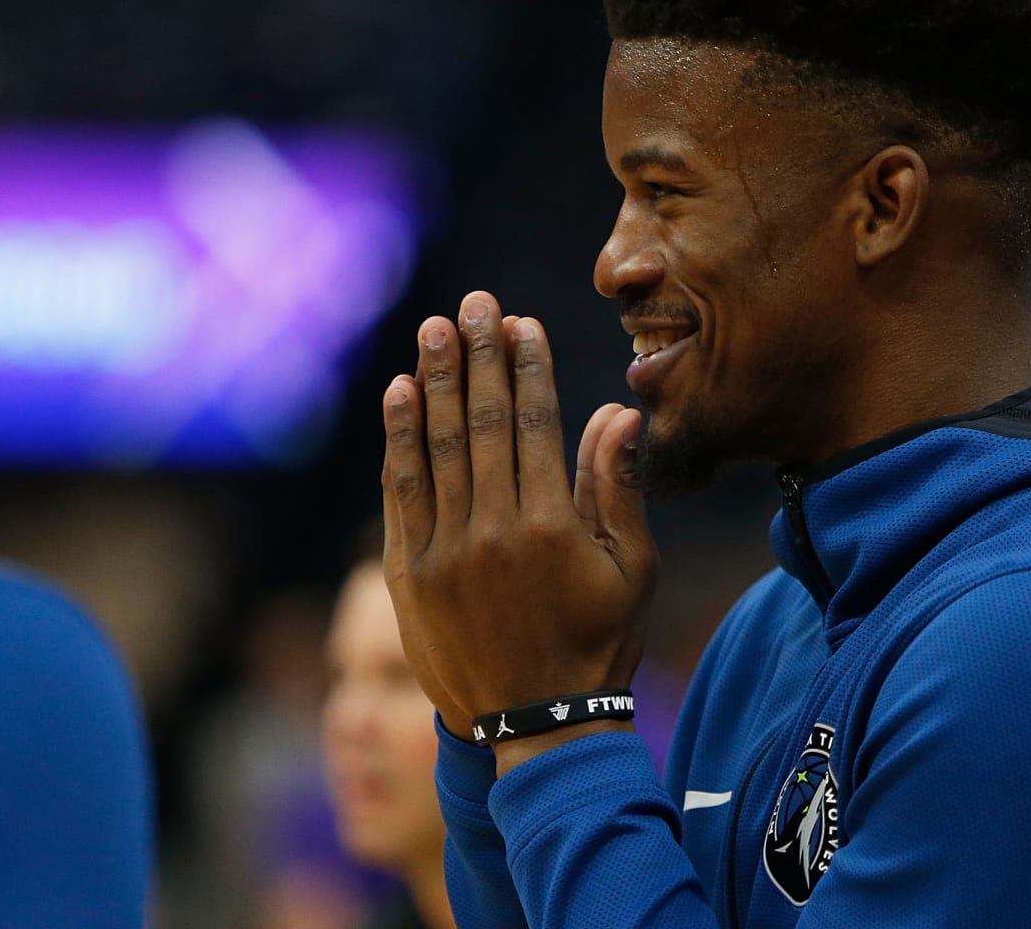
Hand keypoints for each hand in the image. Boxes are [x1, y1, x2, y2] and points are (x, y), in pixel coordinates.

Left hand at [381, 292, 656, 767]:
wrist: (535, 727)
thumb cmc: (596, 644)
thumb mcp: (631, 571)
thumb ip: (618, 489)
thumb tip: (617, 412)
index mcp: (552, 527)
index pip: (534, 425)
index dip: (526, 369)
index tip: (521, 324)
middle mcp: (492, 532)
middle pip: (482, 423)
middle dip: (478, 356)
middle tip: (473, 303)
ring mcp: (444, 553)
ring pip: (437, 448)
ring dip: (436, 381)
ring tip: (434, 330)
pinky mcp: (409, 574)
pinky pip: (401, 492)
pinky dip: (400, 440)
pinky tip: (402, 393)